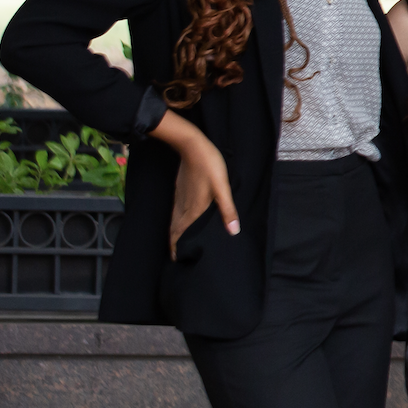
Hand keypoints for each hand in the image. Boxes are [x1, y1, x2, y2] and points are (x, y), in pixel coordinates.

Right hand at [153, 110, 237, 259]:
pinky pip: (175, 212)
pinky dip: (176, 222)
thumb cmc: (210, 166)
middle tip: (176, 257)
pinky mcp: (180, 191)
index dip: (177, 248)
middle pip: (175, 230)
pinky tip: (180, 221)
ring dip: (175, 234)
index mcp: (193, 209)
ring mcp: (180, 198)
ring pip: (174, 221)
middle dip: (174, 244)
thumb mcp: (223, 188)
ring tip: (177, 244)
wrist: (193, 146)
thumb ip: (227, 210)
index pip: (180, 234)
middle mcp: (183, 206)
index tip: (176, 260)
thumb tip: (233, 231)